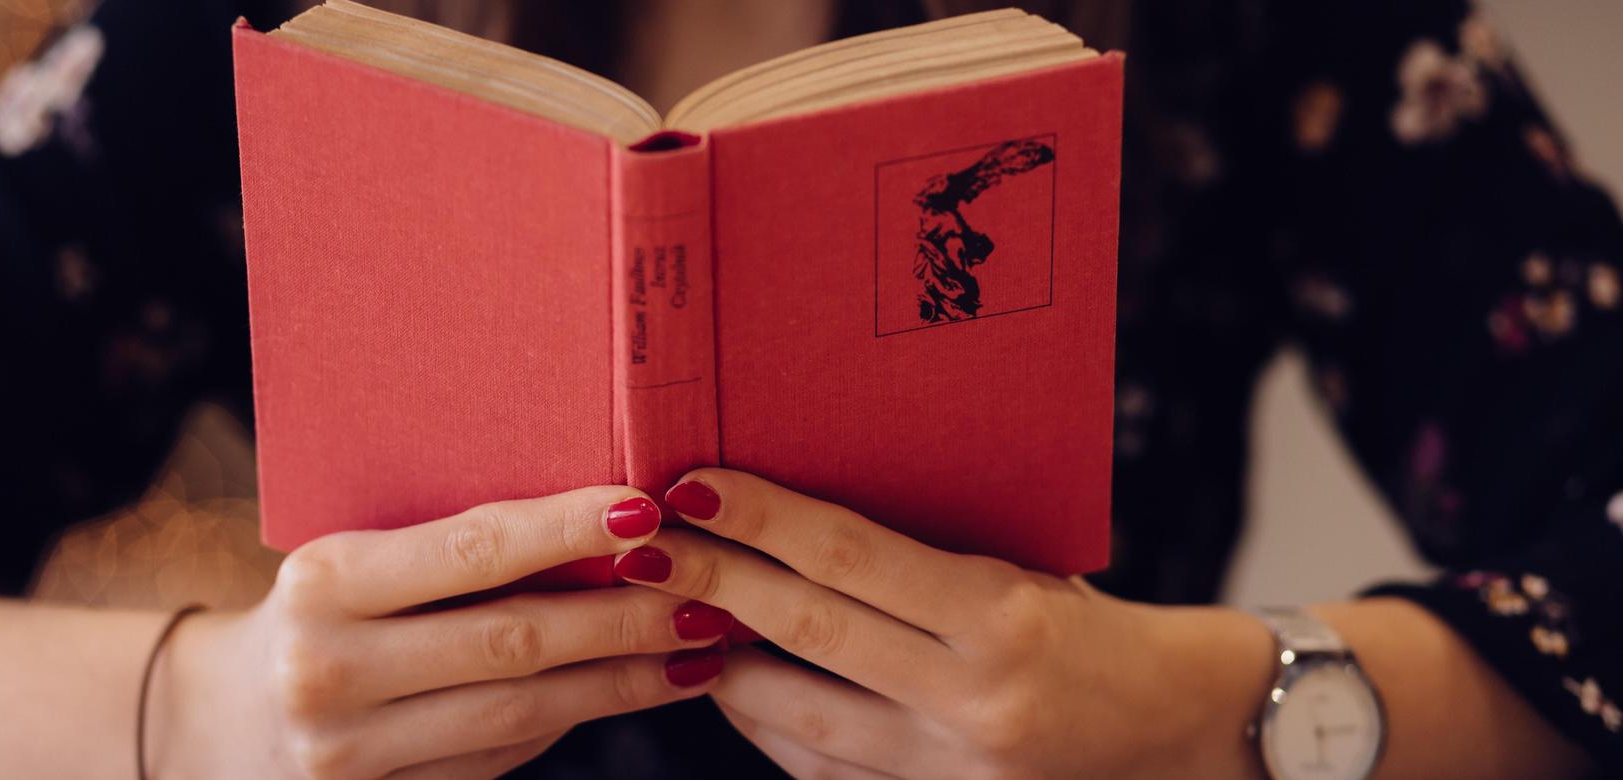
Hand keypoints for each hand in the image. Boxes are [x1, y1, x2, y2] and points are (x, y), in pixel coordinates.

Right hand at [152, 486, 733, 778]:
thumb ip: (451, 554)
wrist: (220, 723)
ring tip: (698, 650)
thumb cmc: (317, 615)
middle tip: (709, 597)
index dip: (565, 529)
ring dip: (621, 682)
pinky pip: (500, 760)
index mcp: (324, 583)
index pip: (469, 549)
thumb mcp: (354, 565)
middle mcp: (328, 670)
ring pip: (520, 717)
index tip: (646, 511)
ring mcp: (350, 755)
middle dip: (623, 619)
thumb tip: (606, 532)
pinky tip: (631, 690)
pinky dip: (574, 722)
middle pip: (511, 643)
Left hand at [615, 469, 1274, 778]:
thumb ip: (926, 554)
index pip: (852, 558)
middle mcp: (971, 699)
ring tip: (666, 610)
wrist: (1182, 730)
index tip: (695, 483)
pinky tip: (732, 680)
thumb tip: (802, 510)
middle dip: (713, 582)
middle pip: (807, 631)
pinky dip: (768, 723)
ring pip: (796, 715)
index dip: (764, 518)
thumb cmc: (1098, 627)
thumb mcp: (1029, 568)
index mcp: (1002, 617)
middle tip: (644, 541)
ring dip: (719, 662)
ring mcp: (948, 767)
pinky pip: (821, 768)